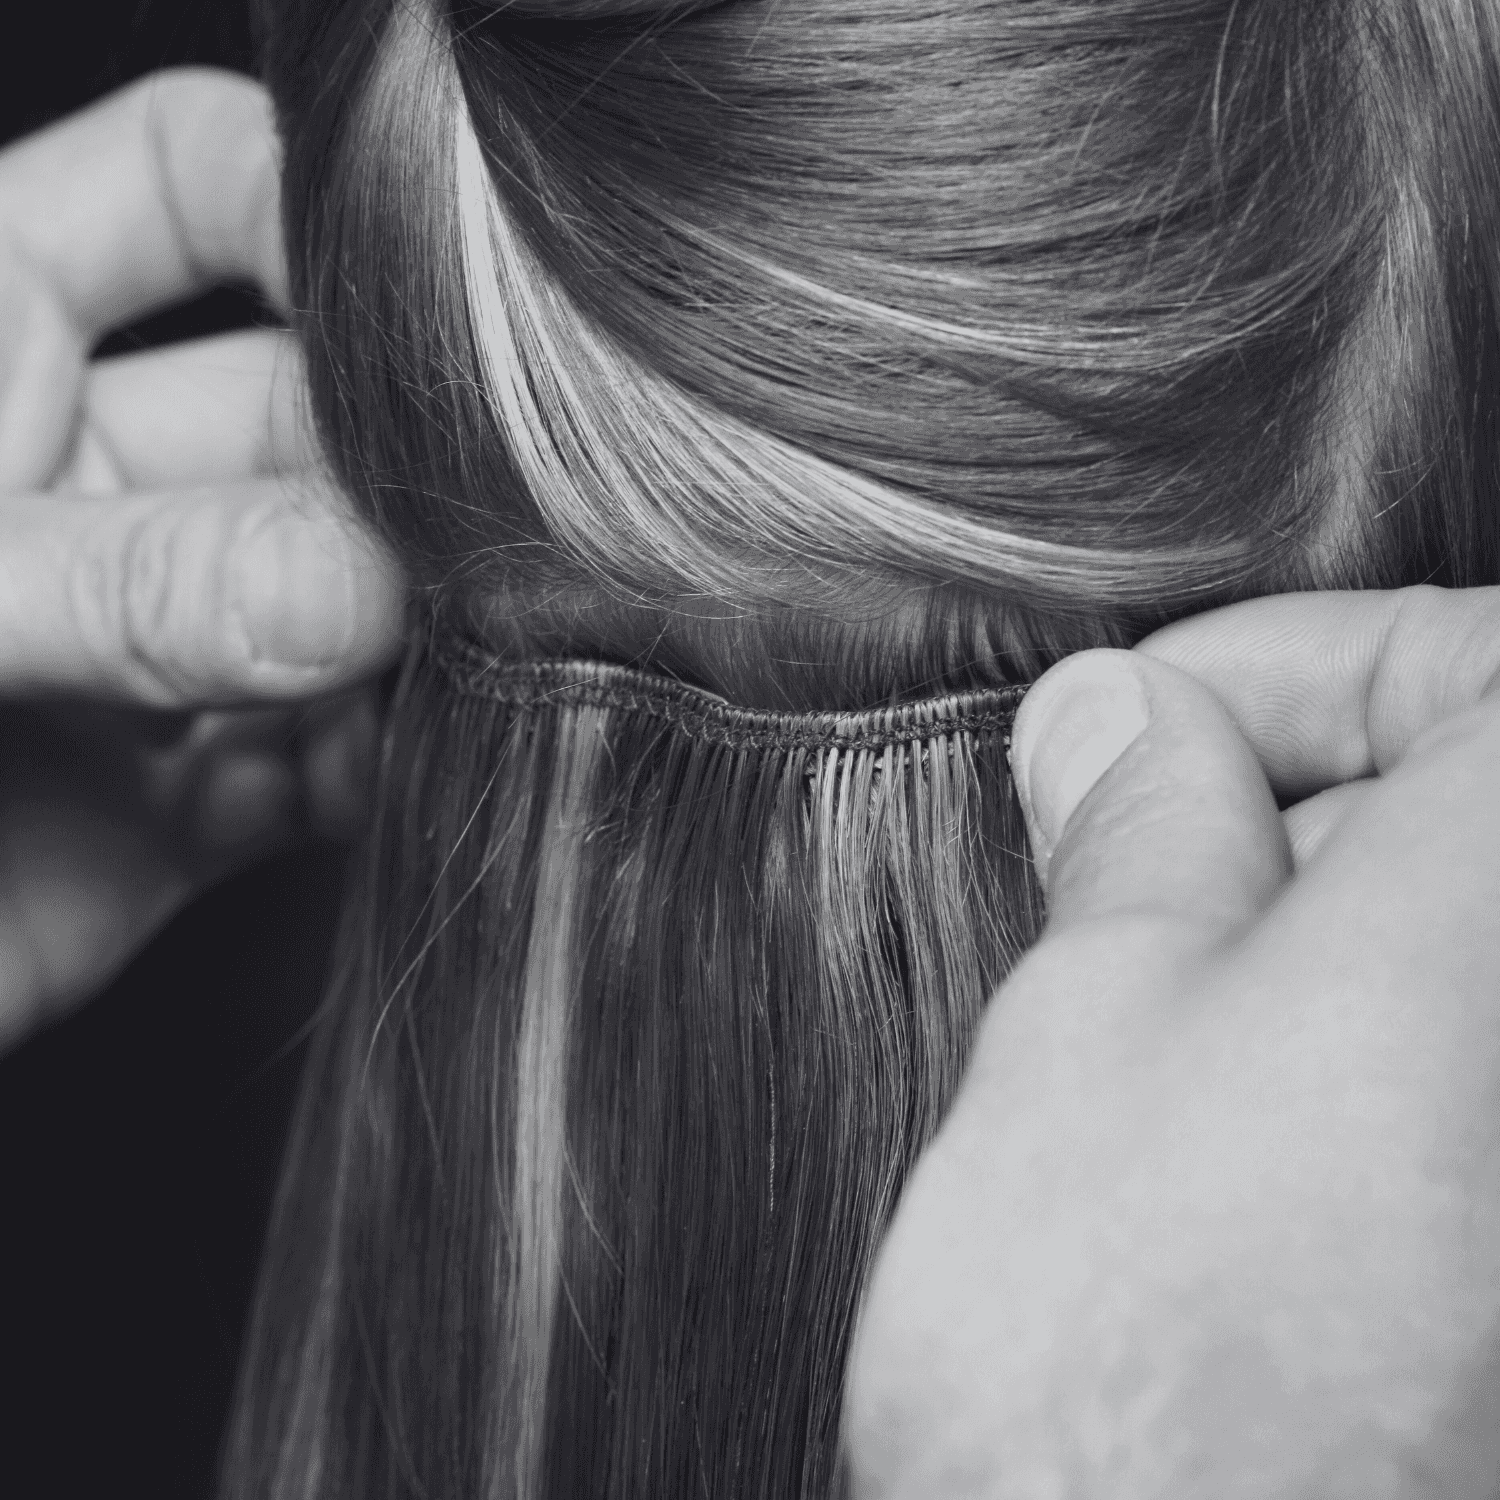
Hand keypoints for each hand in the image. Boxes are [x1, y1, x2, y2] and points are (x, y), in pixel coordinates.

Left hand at [0, 71, 403, 1046]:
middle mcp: (86, 489)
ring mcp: (143, 647)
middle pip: (310, 423)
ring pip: (343, 604)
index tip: (433, 307)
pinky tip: (399, 766)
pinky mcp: (177, 803)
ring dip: (407, 635)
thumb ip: (120, 585)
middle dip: (393, 480)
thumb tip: (350, 580)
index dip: (310, 214)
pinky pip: (326, 767)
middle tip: (465, 546)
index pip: (190, 192)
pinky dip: (380, 772)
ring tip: (464, 658)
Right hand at [846, 586, 1499, 1498]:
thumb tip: (1118, 725)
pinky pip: (1456, 1104)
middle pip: (1473, 810)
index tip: (1137, 726)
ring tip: (1166, 1035)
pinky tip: (1255, 1148)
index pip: (1448, 650)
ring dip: (1319, 948)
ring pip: (1461, 966)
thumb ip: (1137, 829)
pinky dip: (1378, 1075)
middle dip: (1284, 807)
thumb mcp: (1092, 1018)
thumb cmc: (1142, 1381)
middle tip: (1117, 862)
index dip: (1265, 670)